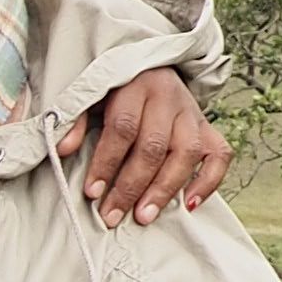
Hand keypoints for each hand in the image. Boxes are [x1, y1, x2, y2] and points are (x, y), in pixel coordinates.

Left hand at [62, 67, 230, 226]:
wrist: (153, 65)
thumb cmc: (116, 87)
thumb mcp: (91, 93)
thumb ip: (75, 118)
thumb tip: (61, 149)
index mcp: (134, 85)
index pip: (122, 128)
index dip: (106, 162)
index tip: (92, 192)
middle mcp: (168, 98)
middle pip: (153, 146)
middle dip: (131, 186)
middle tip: (113, 214)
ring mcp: (192, 113)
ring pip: (185, 154)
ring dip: (164, 190)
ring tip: (144, 216)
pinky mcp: (209, 128)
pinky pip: (219, 156)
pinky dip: (208, 182)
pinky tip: (188, 204)